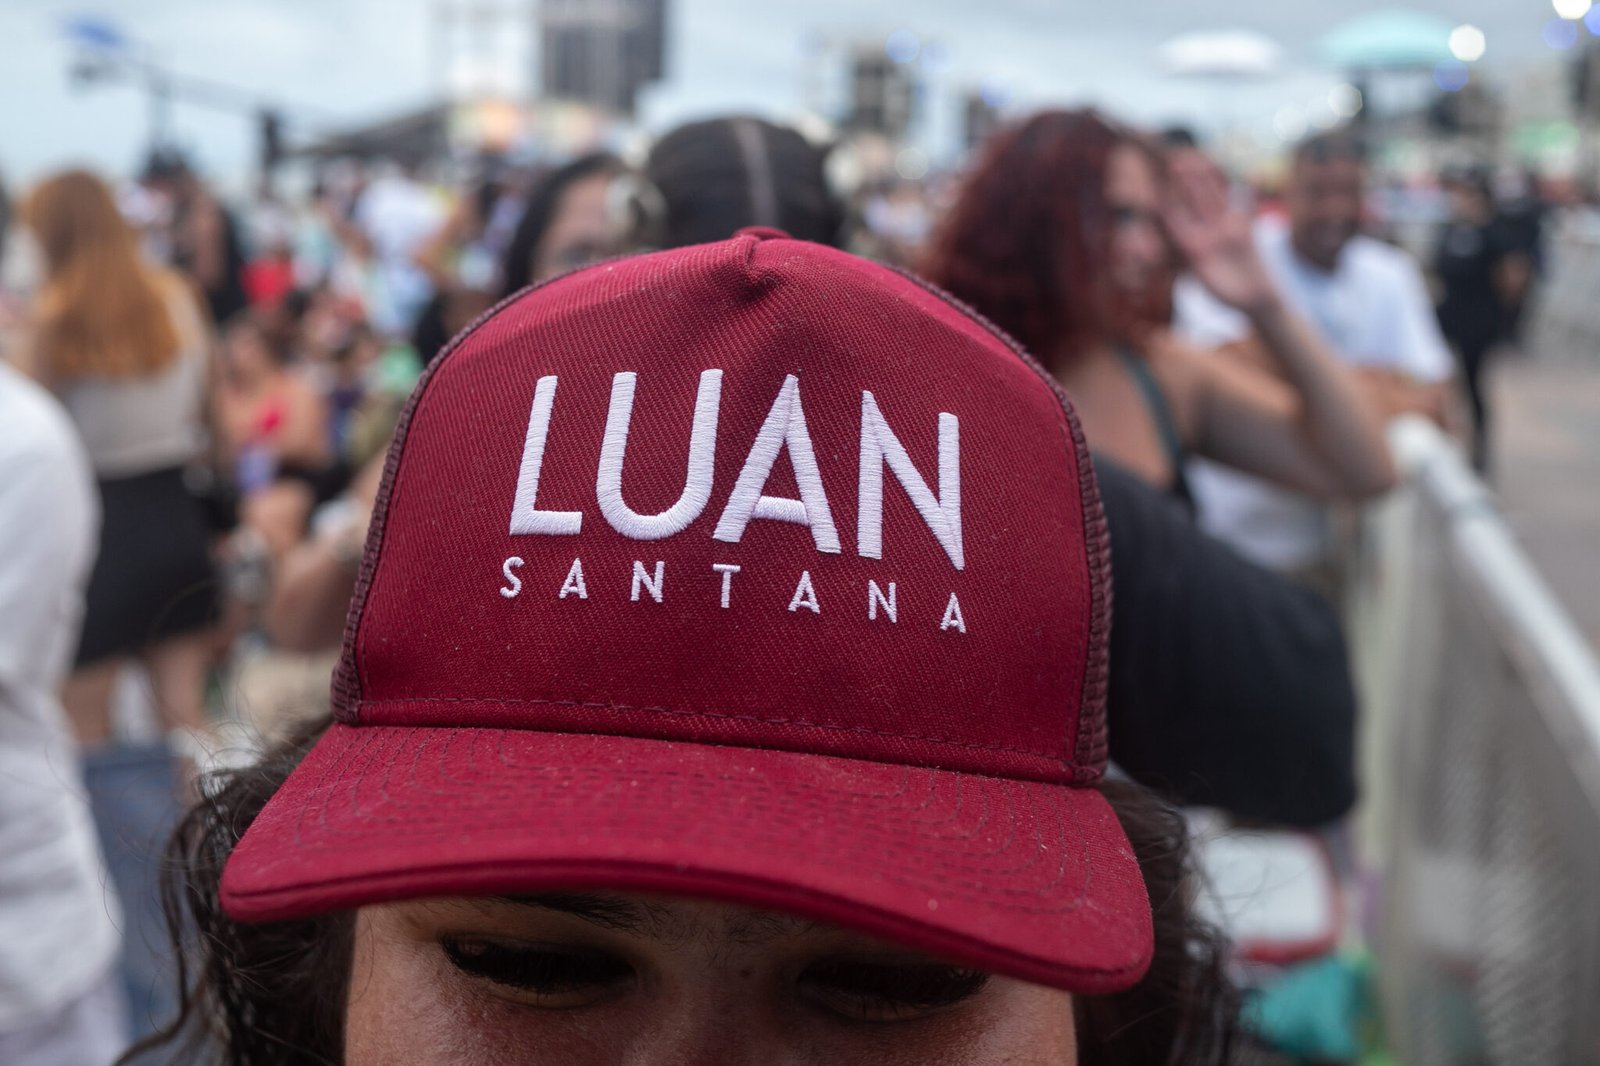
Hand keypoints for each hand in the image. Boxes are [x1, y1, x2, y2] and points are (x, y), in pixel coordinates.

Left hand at [1163, 153, 1278, 318]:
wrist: (1252, 297)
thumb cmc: (1226, 293)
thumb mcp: (1206, 278)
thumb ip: (1196, 260)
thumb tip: (1186, 247)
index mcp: (1192, 244)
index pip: (1177, 219)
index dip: (1169, 202)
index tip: (1160, 187)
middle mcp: (1206, 232)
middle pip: (1195, 201)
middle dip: (1186, 182)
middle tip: (1175, 160)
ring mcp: (1226, 227)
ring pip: (1216, 198)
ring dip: (1208, 179)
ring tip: (1201, 159)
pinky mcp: (1245, 227)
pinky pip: (1246, 205)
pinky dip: (1251, 190)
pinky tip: (1253, 174)